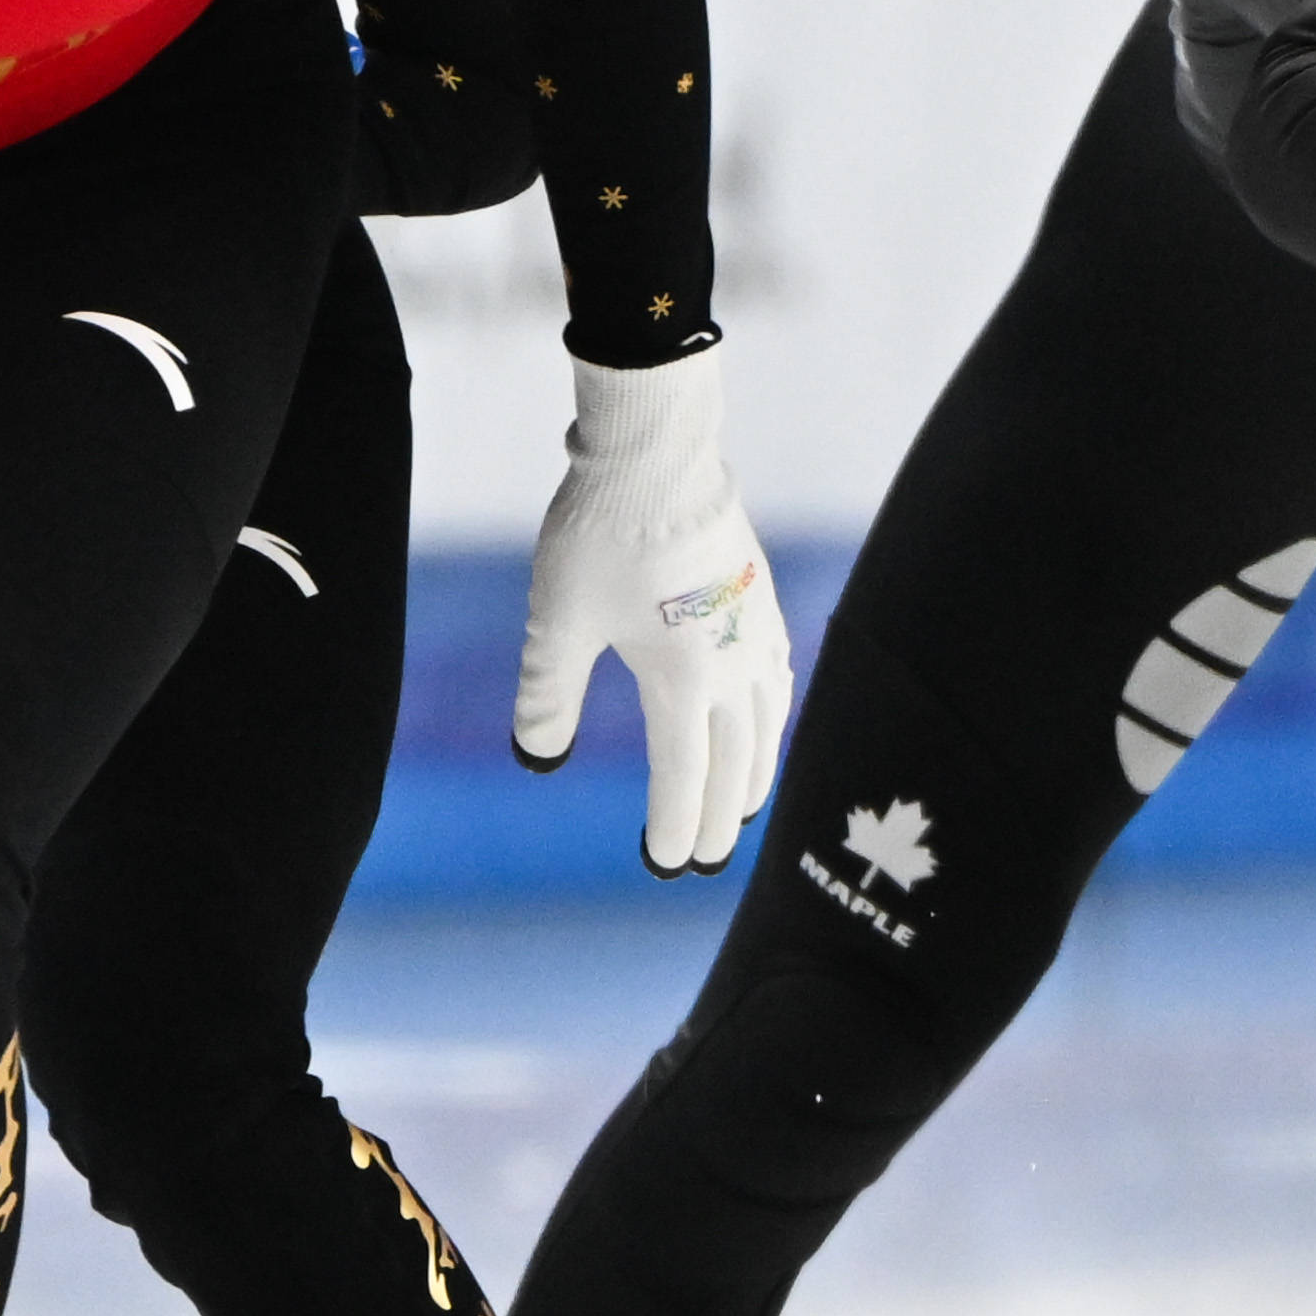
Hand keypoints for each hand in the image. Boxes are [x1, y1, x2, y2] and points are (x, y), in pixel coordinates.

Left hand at [513, 350, 791, 872]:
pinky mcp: (760, 597)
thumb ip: (547, 695)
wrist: (657, 452)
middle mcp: (731, 665)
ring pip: (767, 725)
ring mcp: (754, 631)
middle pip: (734, 763)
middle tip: (708, 860)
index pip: (684, 774)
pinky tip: (765, 721)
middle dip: (721, 817)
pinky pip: (778, 679)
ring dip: (756, 774)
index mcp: (682, 679)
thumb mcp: (558, 620)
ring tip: (745, 809)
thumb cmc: (602, 533)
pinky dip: (772, 718)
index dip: (676, 824)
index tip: (665, 863)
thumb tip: (537, 757)